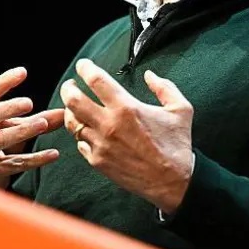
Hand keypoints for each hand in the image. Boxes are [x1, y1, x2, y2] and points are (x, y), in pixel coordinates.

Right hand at [0, 66, 63, 188]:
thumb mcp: (10, 127)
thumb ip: (35, 119)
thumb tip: (65, 112)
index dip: (4, 81)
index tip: (23, 72)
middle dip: (8, 108)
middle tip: (29, 103)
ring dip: (22, 131)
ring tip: (43, 124)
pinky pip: (13, 164)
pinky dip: (34, 159)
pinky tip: (52, 154)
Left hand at [61, 59, 194, 213]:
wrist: (173, 182)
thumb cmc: (177, 145)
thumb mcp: (181, 110)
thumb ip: (164, 88)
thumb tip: (149, 75)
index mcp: (126, 108)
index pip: (96, 80)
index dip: (85, 68)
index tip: (83, 65)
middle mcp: (109, 125)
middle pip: (73, 100)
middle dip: (68, 88)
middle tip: (71, 85)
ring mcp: (101, 145)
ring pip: (72, 123)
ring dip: (70, 112)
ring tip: (74, 107)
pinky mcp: (98, 162)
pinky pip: (80, 144)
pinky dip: (81, 135)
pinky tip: (86, 131)